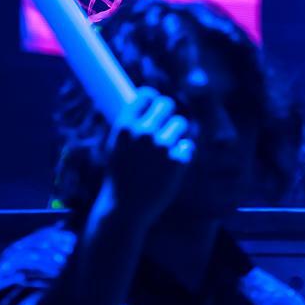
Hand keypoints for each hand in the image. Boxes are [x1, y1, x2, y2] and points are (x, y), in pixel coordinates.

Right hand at [104, 87, 193, 222]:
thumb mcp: (116, 145)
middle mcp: (144, 132)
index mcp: (125, 125)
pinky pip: (188, 146)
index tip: (155, 106)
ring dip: (177, 133)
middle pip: (167, 104)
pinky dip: (184, 153)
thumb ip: (131, 124)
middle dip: (168, 113)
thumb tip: (147, 101)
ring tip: (169, 148)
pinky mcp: (177, 162)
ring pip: (181, 123)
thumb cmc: (119, 176)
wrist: (124, 209)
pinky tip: (174, 162)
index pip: (147, 94)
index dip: (153, 98)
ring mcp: (161, 146)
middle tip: (165, 126)